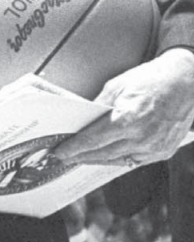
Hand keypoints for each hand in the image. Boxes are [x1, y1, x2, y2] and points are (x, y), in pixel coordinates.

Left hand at [56, 48, 193, 168]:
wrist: (185, 83)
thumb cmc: (151, 80)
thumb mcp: (116, 86)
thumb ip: (97, 107)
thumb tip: (81, 121)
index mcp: (128, 119)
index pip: (92, 140)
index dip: (74, 148)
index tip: (59, 152)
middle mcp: (142, 138)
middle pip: (103, 154)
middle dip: (81, 156)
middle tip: (64, 157)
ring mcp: (154, 148)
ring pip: (117, 161)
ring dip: (97, 161)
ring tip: (81, 158)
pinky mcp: (163, 152)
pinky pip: (134, 161)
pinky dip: (117, 160)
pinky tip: (105, 157)